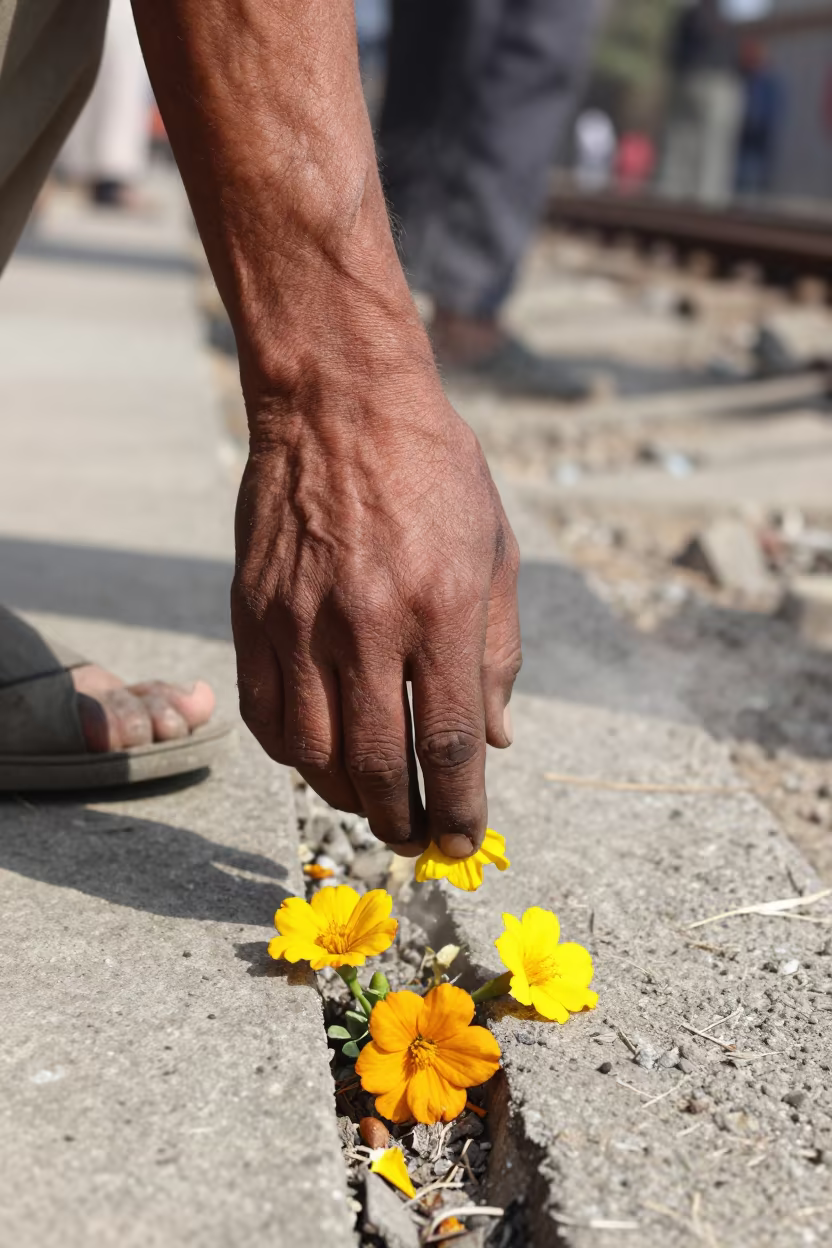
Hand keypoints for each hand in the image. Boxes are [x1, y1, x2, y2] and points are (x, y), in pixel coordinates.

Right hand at [231, 371, 520, 858]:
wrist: (339, 400)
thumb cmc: (433, 471)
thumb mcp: (494, 551)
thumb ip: (498, 651)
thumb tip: (497, 739)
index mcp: (440, 609)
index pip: (447, 743)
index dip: (456, 808)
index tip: (459, 842)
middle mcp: (367, 623)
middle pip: (374, 762)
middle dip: (398, 818)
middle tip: (411, 837)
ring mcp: (299, 619)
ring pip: (311, 750)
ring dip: (343, 794)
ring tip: (368, 799)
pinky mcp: (253, 611)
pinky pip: (263, 711)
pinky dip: (290, 752)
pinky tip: (317, 755)